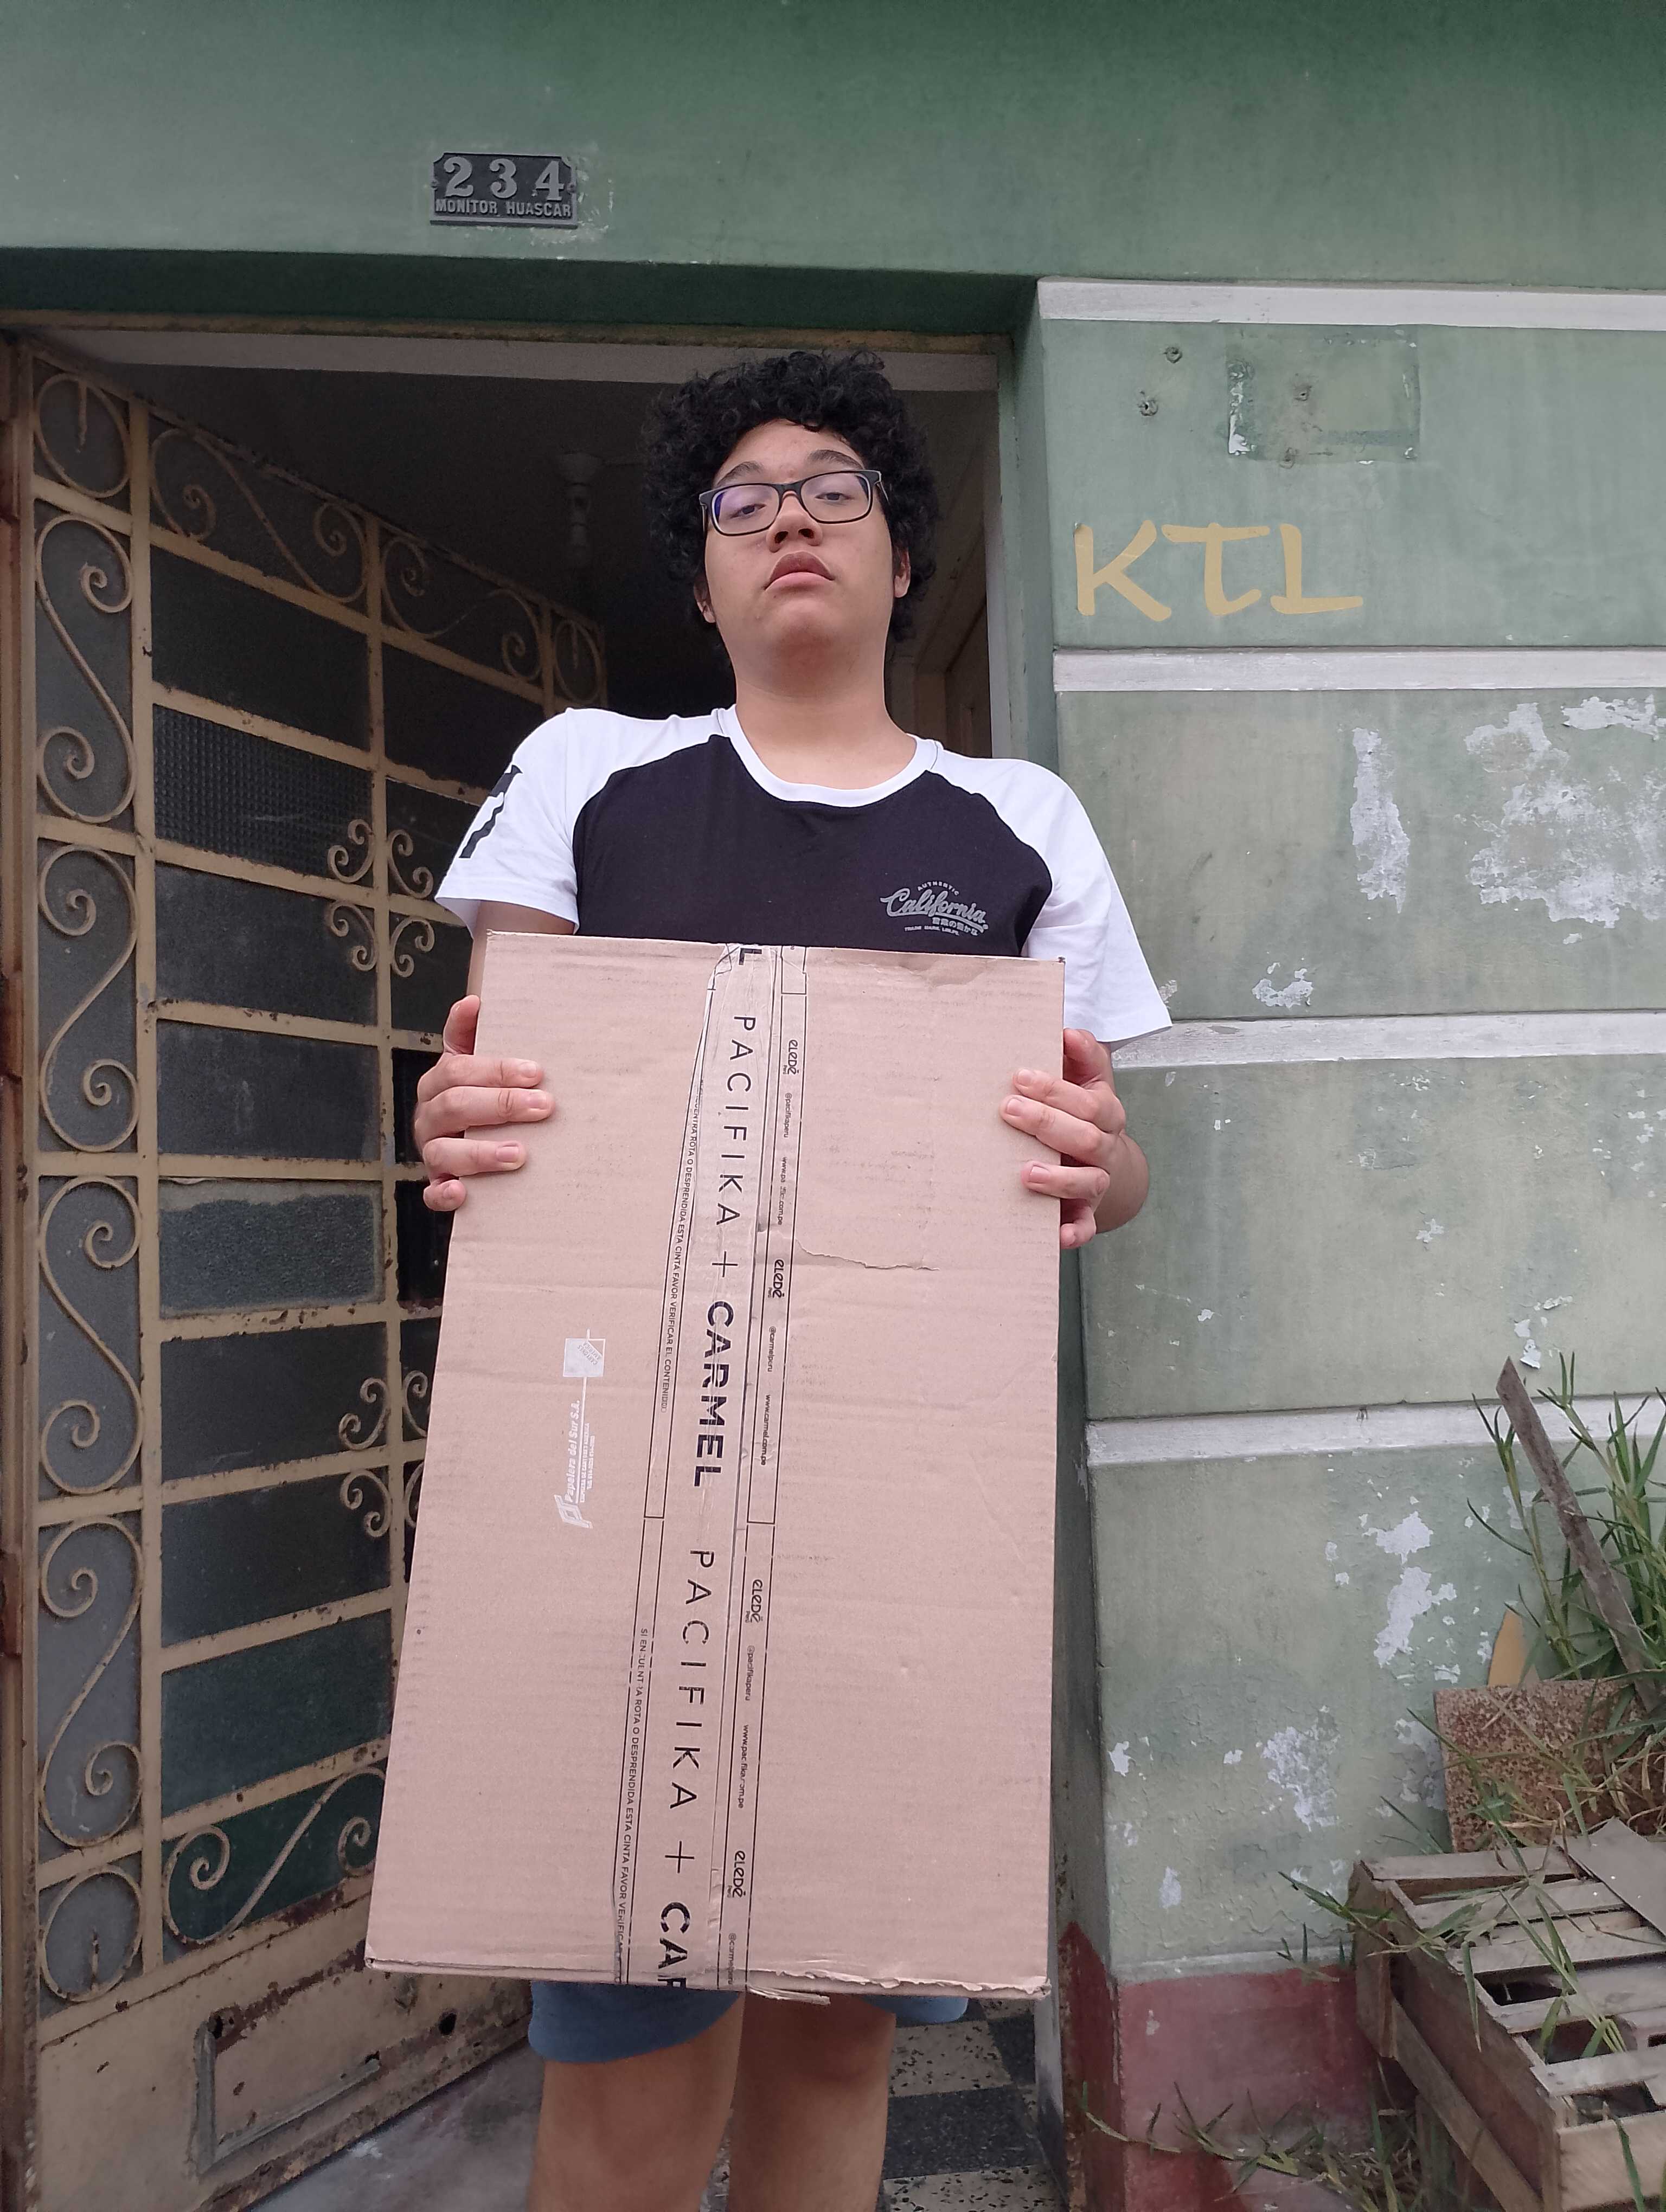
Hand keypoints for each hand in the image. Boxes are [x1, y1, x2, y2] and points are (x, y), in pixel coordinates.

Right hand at [414, 995, 553, 1212]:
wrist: (472, 1146)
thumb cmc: (481, 1097)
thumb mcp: (475, 1065)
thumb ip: (469, 1035)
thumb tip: (473, 1001)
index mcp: (439, 1083)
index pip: (458, 1070)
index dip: (495, 1070)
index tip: (536, 1072)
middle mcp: (430, 1117)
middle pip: (454, 1106)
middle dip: (501, 1106)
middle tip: (544, 1108)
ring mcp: (432, 1152)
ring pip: (442, 1151)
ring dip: (479, 1153)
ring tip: (518, 1154)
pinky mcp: (437, 1185)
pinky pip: (432, 1193)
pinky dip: (444, 1194)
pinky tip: (462, 1192)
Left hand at [1000, 1028, 1141, 1250]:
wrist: (1108, 1165)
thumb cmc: (1085, 1114)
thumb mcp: (1089, 1081)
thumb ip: (1082, 1056)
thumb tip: (1068, 1030)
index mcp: (1105, 1112)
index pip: (1086, 1100)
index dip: (1055, 1089)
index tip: (1020, 1077)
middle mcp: (1104, 1147)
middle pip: (1084, 1136)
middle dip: (1047, 1122)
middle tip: (1009, 1110)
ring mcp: (1097, 1181)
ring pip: (1088, 1181)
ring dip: (1059, 1178)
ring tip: (1026, 1173)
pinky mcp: (1087, 1211)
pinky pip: (1085, 1225)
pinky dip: (1073, 1230)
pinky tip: (1056, 1234)